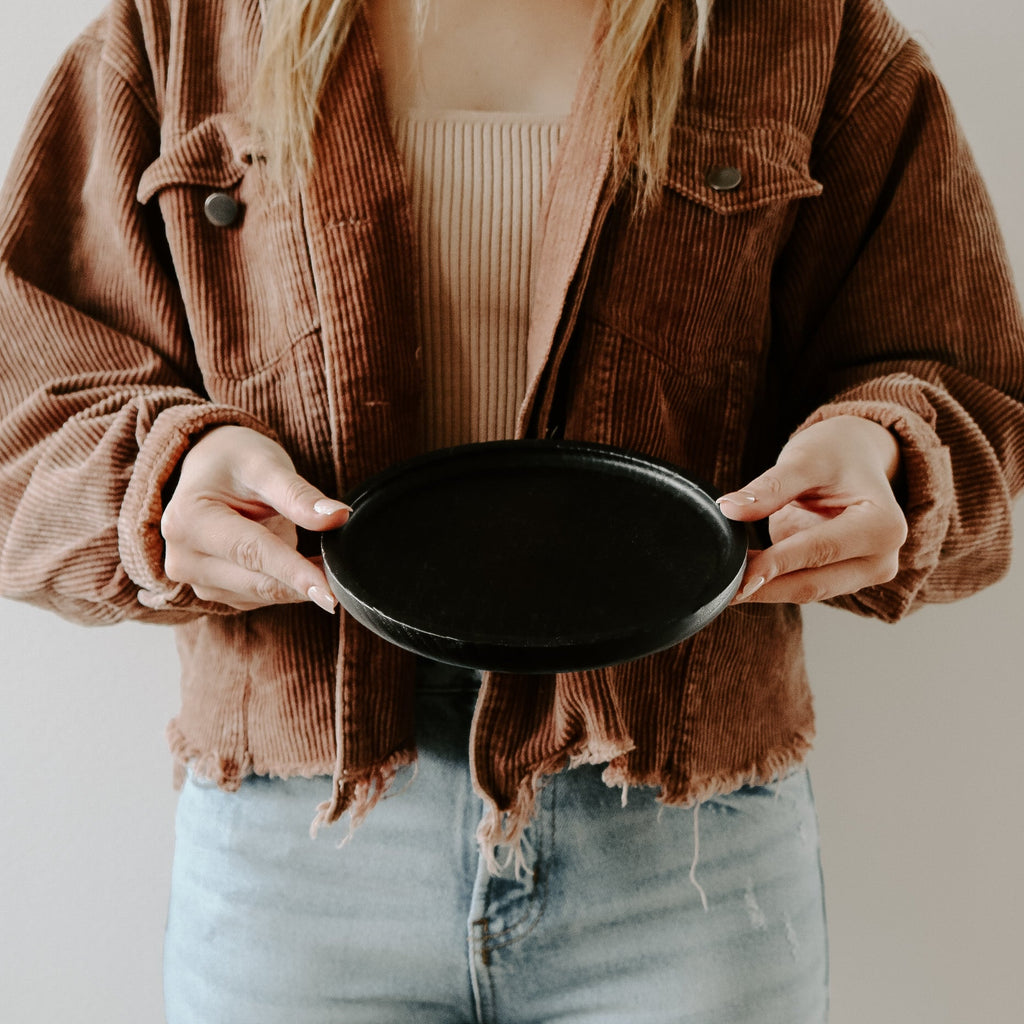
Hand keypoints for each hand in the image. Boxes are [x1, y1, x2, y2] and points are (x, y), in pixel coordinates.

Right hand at [161, 426, 349, 611]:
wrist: (207, 468)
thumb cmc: (233, 460)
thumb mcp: (265, 465)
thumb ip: (299, 495)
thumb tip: (339, 517)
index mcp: (189, 521)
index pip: (252, 553)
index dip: (295, 572)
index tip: (330, 592)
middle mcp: (184, 559)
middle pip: (258, 581)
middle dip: (305, 581)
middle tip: (346, 574)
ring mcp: (197, 580)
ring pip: (263, 594)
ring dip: (299, 584)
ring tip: (324, 557)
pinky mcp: (215, 591)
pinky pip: (261, 596)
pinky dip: (289, 585)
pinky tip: (305, 565)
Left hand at [716, 416, 907, 604]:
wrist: (855, 457)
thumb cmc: (835, 453)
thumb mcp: (805, 460)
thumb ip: (770, 487)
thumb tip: (729, 509)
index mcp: (883, 527)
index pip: (820, 551)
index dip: (776, 565)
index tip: (739, 576)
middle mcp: (881, 559)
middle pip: (813, 583)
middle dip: (764, 586)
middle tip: (719, 587)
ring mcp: (862, 573)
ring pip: (804, 591)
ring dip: (763, 588)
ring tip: (723, 580)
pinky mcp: (839, 579)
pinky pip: (799, 585)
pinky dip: (769, 583)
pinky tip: (739, 576)